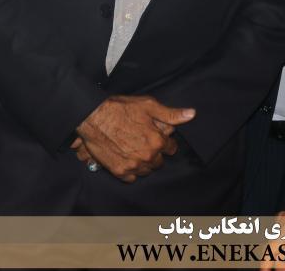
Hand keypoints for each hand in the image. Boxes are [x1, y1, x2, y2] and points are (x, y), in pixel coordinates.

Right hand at [74, 95, 194, 182]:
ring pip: (147, 170)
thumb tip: (191, 114)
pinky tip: (127, 158)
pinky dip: (132, 170)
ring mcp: (133, 166)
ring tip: (135, 149)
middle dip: (155, 152)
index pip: (171, 148)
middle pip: (159, 161)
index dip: (165, 141)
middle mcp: (147, 156)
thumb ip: (171, 114)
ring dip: (144, 162)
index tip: (158, 136)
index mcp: (157, 141)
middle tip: (144, 141)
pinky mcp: (119, 171)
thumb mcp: (148, 105)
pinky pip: (132, 177)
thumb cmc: (120, 109)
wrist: (93, 117)